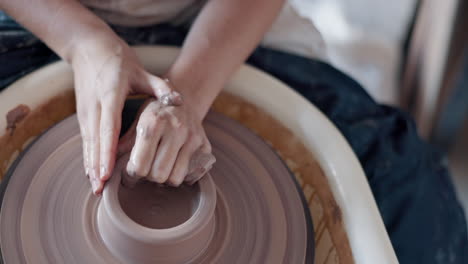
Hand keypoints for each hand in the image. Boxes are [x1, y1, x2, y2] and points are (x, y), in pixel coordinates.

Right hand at [72, 37, 174, 193]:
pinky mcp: (83, 114)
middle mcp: (95, 106)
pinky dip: (88, 157)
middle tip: (101, 188)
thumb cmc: (119, 59)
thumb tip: (178, 100)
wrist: (89, 47)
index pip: (109, 128)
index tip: (109, 171)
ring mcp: (86, 111)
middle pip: (96, 141)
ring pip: (88, 143)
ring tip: (95, 188)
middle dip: (98, 166)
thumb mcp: (141, 71)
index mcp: (110, 95)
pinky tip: (91, 173)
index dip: (108, 151)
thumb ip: (160, 87)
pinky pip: (86, 140)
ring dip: (90, 166)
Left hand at [118, 98, 215, 185]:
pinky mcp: (205, 147)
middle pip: (158, 175)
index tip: (128, 175)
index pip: (140, 164)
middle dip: (147, 178)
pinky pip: (191, 176)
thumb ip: (123, 142)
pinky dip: (181, 176)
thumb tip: (108, 167)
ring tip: (158, 169)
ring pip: (175, 178)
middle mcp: (176, 129)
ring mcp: (193, 138)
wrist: (186, 98)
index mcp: (154, 122)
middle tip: (143, 173)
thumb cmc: (156, 112)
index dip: (130, 176)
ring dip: (164, 179)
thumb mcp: (137, 120)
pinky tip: (173, 167)